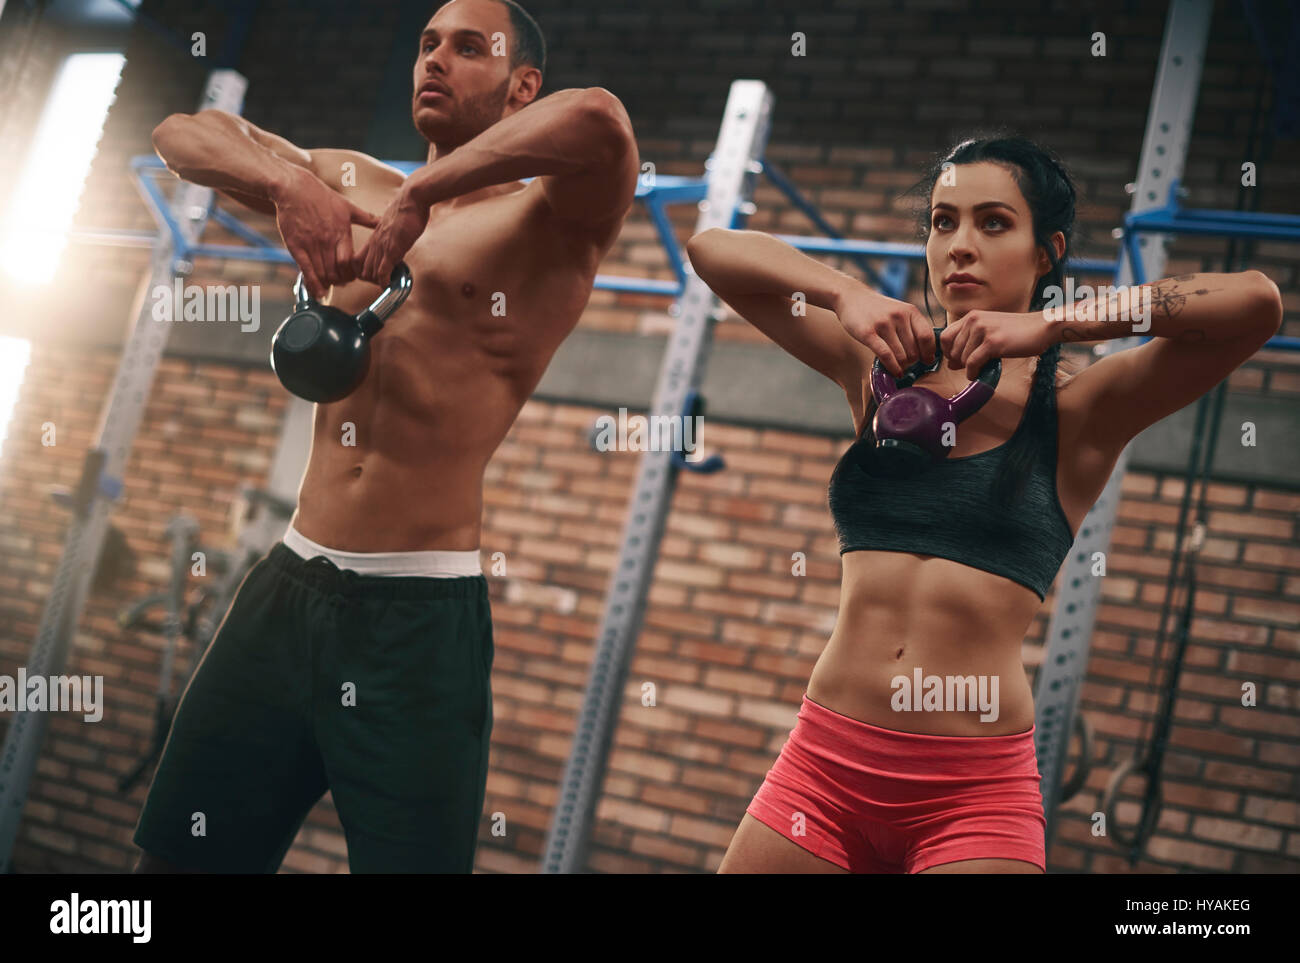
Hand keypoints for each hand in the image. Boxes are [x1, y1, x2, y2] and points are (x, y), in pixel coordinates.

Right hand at [272, 168, 379, 299]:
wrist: (293, 188)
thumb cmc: (321, 196)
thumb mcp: (347, 206)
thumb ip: (366, 218)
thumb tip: (383, 221)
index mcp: (341, 233)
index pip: (349, 263)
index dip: (352, 274)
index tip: (352, 276)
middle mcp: (327, 241)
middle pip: (336, 273)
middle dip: (340, 281)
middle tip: (340, 282)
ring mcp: (311, 245)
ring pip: (322, 274)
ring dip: (327, 284)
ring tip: (329, 286)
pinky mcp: (296, 247)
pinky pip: (306, 271)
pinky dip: (313, 285)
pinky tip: (318, 293)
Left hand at [353, 184, 429, 285]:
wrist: (411, 199)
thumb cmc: (407, 210)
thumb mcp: (395, 226)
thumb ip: (393, 237)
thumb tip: (398, 243)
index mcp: (374, 238)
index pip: (357, 260)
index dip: (363, 271)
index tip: (375, 275)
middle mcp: (374, 244)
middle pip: (361, 270)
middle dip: (371, 281)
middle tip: (384, 282)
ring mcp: (381, 248)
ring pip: (369, 273)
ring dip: (378, 283)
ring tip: (389, 284)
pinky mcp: (392, 250)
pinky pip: (382, 272)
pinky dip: (385, 282)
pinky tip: (390, 285)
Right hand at [834, 286, 935, 378]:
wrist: (851, 297)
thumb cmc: (878, 310)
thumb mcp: (900, 312)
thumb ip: (912, 328)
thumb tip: (927, 353)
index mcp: (910, 311)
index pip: (927, 337)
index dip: (929, 353)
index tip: (927, 361)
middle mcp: (899, 316)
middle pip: (914, 350)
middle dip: (913, 361)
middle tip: (907, 364)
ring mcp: (883, 324)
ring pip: (901, 356)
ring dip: (902, 366)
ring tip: (899, 367)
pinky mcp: (868, 333)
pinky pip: (886, 355)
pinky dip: (893, 367)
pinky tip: (895, 372)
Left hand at [940, 309, 1055, 379]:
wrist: (1042, 327)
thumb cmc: (1017, 332)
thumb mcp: (990, 331)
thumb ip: (969, 344)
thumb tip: (950, 365)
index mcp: (971, 316)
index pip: (944, 337)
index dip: (947, 353)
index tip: (957, 362)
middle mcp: (974, 320)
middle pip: (951, 350)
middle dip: (958, 363)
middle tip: (972, 367)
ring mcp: (982, 330)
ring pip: (961, 358)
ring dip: (968, 369)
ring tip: (981, 369)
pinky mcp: (992, 343)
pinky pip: (972, 363)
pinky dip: (973, 373)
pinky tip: (979, 374)